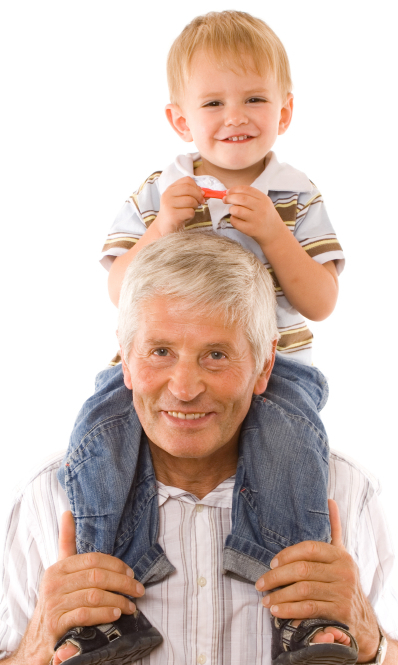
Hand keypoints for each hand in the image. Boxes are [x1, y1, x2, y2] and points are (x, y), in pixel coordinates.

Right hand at [16, 511, 144, 664]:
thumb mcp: (60, 570)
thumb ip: (66, 543)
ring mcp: (54, 603)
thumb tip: (67, 513)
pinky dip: (105, 614)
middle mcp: (54, 583)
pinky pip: (86, 615)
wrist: (39, 636)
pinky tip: (116, 614)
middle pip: (97, 577)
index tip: (131, 573)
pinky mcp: (57, 623)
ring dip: (118, 601)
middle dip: (122, 583)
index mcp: (58, 568)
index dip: (116, 565)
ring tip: (131, 606)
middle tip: (138, 590)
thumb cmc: (57, 598)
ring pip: (94, 596)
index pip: (93, 559)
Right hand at [155, 177, 203, 234]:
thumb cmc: (175, 213)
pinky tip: (185, 217)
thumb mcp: (181, 201)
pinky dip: (191, 215)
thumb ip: (191, 194)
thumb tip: (204, 193)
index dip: (196, 186)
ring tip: (190, 210)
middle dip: (198, 196)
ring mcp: (169, 204)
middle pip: (188, 188)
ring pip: (190, 201)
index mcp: (171, 189)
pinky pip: (189, 212)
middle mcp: (168, 195)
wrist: (163, 228)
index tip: (201, 193)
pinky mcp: (172, 215)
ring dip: (195, 207)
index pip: (186, 180)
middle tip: (201, 202)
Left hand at [223, 186, 283, 246]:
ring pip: (236, 210)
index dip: (234, 189)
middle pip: (241, 199)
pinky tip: (237, 220)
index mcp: (264, 199)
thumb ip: (249, 197)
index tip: (228, 192)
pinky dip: (232, 219)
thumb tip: (229, 193)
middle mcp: (261, 208)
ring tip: (234, 211)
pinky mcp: (250, 230)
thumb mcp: (263, 203)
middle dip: (229, 198)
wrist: (274, 233)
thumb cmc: (265, 216)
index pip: (246, 189)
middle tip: (225, 199)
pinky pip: (235, 222)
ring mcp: (256, 220)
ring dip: (231, 209)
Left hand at [255, 500, 379, 662]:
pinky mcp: (339, 612)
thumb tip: (330, 501)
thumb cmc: (343, 581)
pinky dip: (289, 610)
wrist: (362, 617)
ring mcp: (343, 592)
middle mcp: (344, 572)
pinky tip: (276, 610)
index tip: (271, 562)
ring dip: (280, 596)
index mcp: (340, 555)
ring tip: (265, 600)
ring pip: (303, 591)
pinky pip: (308, 609)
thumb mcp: (341, 555)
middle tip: (261, 583)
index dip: (287, 554)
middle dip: (277, 577)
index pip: (309, 548)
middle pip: (303, 570)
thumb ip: (334, 530)